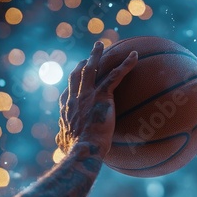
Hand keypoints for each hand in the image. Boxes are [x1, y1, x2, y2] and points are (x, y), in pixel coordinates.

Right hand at [56, 42, 137, 158]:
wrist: (84, 150)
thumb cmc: (76, 152)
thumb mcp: (65, 145)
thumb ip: (63, 140)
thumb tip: (61, 144)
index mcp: (67, 109)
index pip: (69, 92)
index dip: (74, 83)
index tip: (77, 77)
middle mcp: (75, 97)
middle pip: (78, 74)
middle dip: (84, 62)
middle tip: (90, 54)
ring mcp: (87, 94)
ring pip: (93, 69)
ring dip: (98, 55)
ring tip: (102, 44)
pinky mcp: (102, 95)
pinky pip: (116, 75)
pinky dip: (126, 64)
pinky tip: (135, 55)